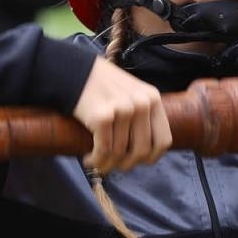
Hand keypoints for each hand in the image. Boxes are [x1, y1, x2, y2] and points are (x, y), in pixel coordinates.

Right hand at [72, 57, 171, 172]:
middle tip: (114, 166)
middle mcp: (141, 104)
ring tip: (98, 164)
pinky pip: (103, 150)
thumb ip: (143, 115)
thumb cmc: (102, 87)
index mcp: (152, 99)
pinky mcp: (102, 117)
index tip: (138, 162)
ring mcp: (123, 110)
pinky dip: (96, 160)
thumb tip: (145, 152)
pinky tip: (89, 160)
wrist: (74, 71)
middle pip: (141, 151)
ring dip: (107, 164)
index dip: (152, 157)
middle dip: (126, 164)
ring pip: (119, 153)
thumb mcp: (132, 93)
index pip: (163, 141)